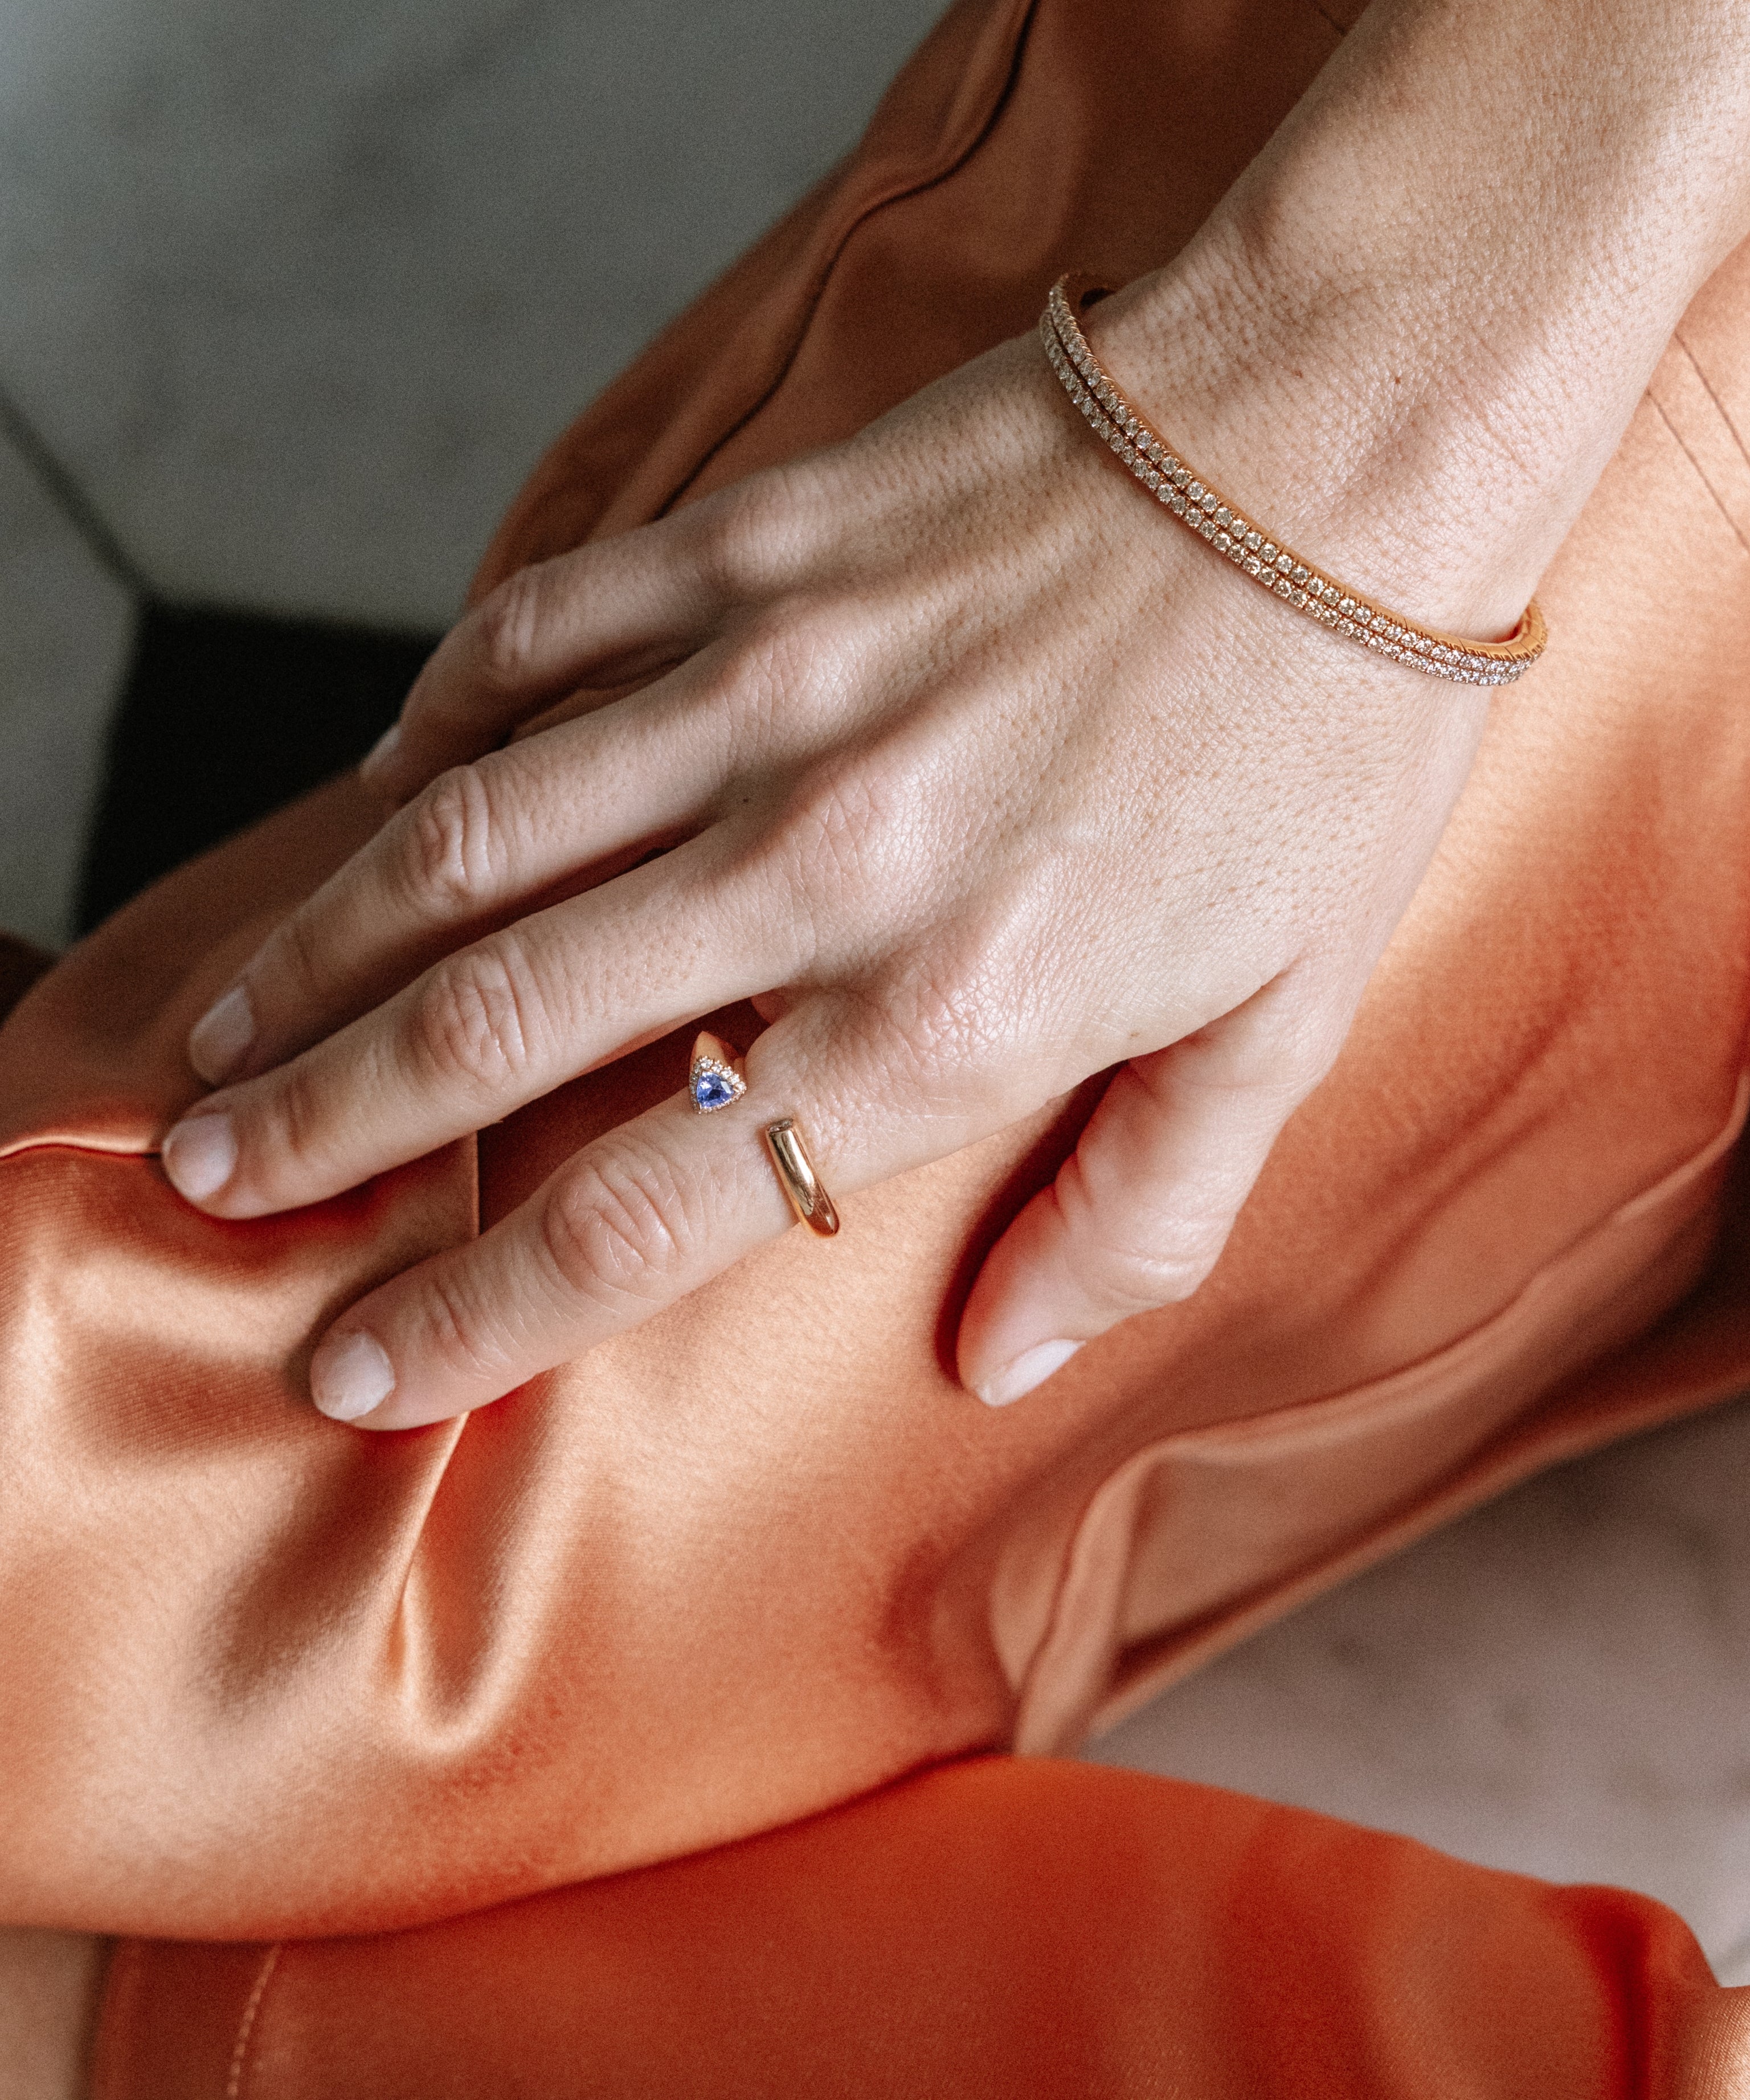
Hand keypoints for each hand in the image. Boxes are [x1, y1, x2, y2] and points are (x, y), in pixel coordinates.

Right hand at [159, 287, 1489, 1428]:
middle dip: (328, 1125)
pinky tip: (382, 795)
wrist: (1347, 437)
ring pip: (467, 843)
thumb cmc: (1329, 745)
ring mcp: (768, 688)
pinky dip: (432, 727)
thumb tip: (1003, 1360)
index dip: (472, 1314)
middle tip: (219, 1182)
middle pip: (501, 1029)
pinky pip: (533, 645)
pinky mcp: (749, 547)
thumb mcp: (1286, 1022)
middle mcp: (824, 862)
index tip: (356, 1369)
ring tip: (231, 1033)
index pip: (648, 1211)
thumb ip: (1142, 1210)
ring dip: (320, 951)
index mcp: (954, 1009)